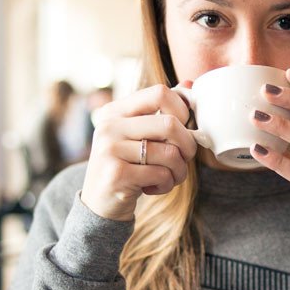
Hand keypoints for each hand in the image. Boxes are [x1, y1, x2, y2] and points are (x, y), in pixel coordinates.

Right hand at [81, 85, 196, 221]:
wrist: (99, 203)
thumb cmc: (127, 165)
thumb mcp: (138, 134)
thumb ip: (161, 109)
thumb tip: (190, 85)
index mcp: (115, 111)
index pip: (159, 93)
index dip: (182, 109)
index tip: (183, 127)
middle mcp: (110, 126)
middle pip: (170, 124)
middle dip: (188, 145)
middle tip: (184, 158)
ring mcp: (111, 150)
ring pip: (170, 153)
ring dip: (179, 170)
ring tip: (169, 176)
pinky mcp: (117, 174)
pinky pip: (162, 174)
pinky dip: (166, 184)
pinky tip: (153, 187)